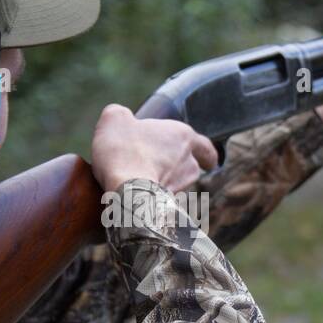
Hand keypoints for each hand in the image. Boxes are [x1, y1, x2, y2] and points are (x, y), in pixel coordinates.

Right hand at [91, 104, 218, 193]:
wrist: (124, 189)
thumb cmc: (123, 150)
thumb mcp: (114, 119)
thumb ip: (120, 115)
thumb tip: (120, 120)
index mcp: (183, 135)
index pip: (205, 146)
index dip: (206, 153)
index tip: (207, 161)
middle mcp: (188, 162)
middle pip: (190, 166)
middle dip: (176, 167)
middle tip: (156, 165)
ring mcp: (181, 187)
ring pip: (177, 185)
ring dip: (163, 182)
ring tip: (138, 179)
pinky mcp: (169, 207)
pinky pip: (163, 201)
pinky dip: (151, 198)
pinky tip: (133, 194)